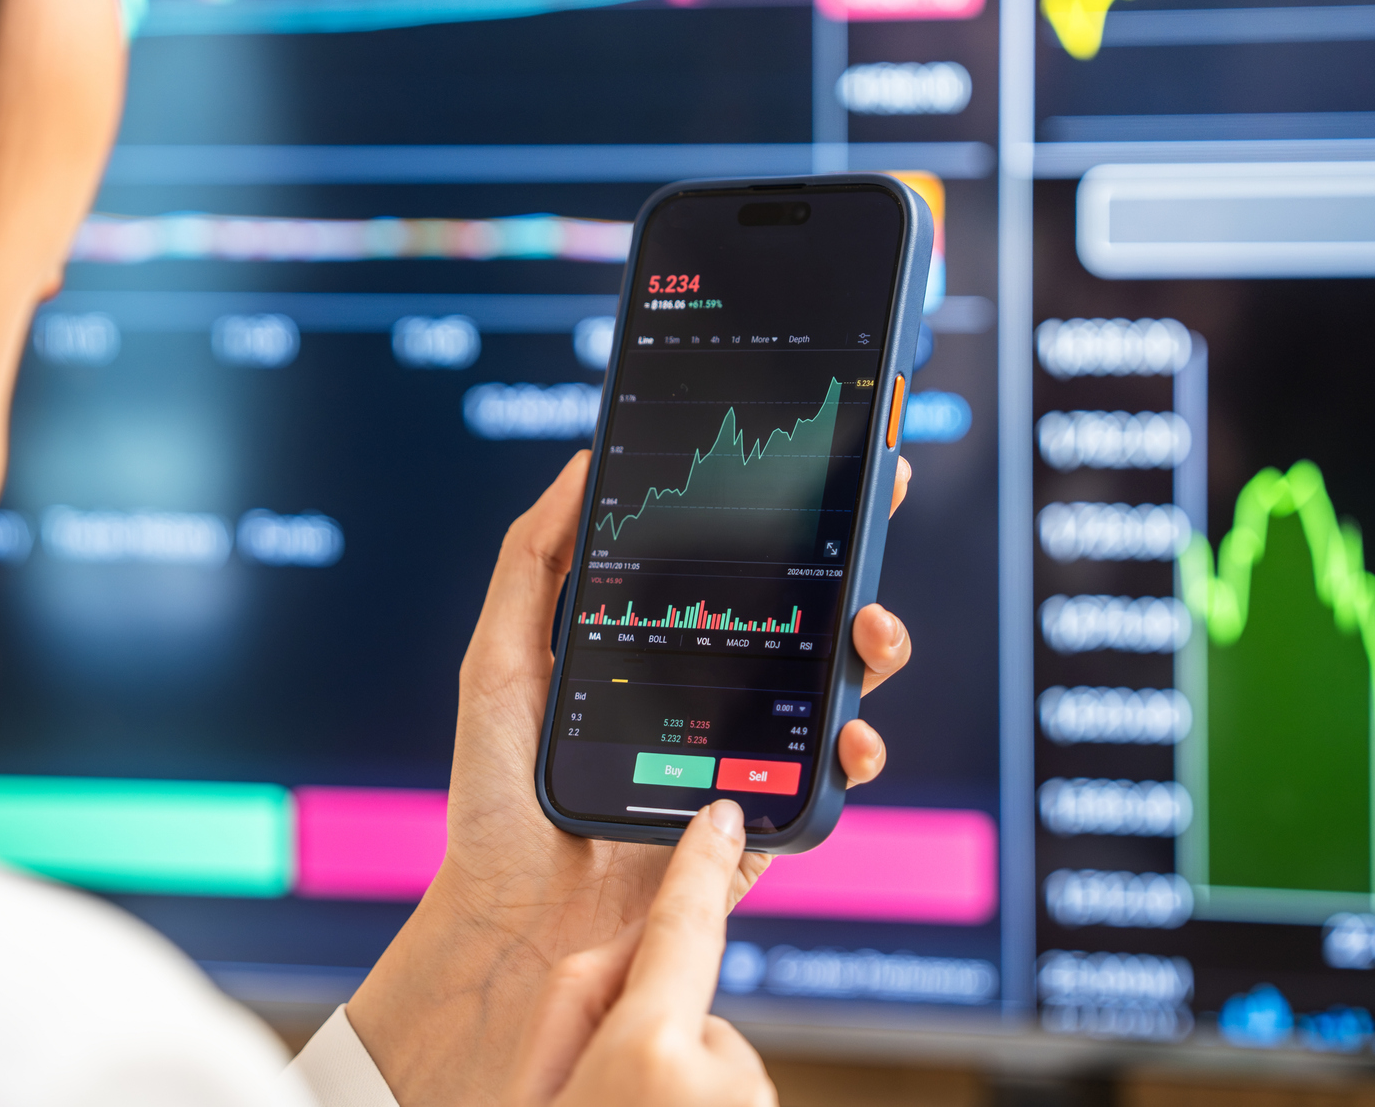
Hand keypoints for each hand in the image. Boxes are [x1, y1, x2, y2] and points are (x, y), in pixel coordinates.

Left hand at [347, 451, 912, 1105]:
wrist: (510, 920)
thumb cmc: (497, 793)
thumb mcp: (500, 658)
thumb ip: (535, 562)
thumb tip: (580, 464)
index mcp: (661, 644)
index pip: (739, 563)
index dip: (790, 510)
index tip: (832, 454)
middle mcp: (715, 693)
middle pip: (808, 615)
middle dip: (856, 559)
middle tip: (877, 510)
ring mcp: (746, 757)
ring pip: (838, 689)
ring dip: (874, 649)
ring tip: (871, 630)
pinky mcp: (764, 821)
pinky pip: (831, 783)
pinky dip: (857, 754)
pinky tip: (851, 735)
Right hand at [508, 800, 774, 1106]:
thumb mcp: (537, 1076)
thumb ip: (582, 991)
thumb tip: (633, 947)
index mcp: (651, 1049)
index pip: (686, 925)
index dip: (704, 864)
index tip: (725, 816)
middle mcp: (717, 1079)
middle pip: (689, 1006)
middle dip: (652, 1026)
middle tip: (598, 1083)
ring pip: (709, 1054)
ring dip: (672, 1077)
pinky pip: (725, 1093)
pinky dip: (691, 1103)